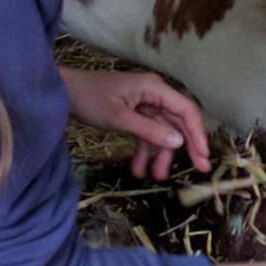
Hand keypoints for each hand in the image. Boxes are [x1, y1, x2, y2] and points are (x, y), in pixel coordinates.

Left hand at [59, 66, 210, 178]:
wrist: (62, 93)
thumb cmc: (90, 99)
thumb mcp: (120, 118)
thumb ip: (150, 131)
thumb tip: (179, 143)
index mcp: (155, 89)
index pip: (186, 111)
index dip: (198, 134)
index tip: (203, 156)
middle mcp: (154, 95)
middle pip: (178, 123)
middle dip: (185, 147)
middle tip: (198, 170)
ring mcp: (144, 105)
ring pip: (161, 132)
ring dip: (159, 154)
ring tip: (154, 176)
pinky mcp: (134, 114)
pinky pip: (146, 134)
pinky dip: (144, 150)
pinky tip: (138, 168)